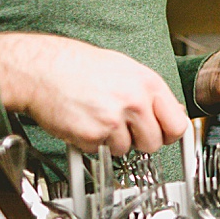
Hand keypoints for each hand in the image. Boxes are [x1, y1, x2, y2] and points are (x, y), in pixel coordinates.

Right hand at [0, 32, 188, 155]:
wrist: (41, 69)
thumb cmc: (78, 66)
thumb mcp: (125, 69)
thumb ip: (150, 93)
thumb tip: (172, 110)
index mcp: (148, 84)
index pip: (178, 125)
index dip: (168, 134)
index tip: (161, 134)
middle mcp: (135, 102)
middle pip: (154, 143)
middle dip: (139, 140)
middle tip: (122, 127)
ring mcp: (114, 120)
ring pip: (126, 150)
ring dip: (112, 141)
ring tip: (97, 118)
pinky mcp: (93, 135)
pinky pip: (100, 151)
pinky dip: (90, 143)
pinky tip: (83, 122)